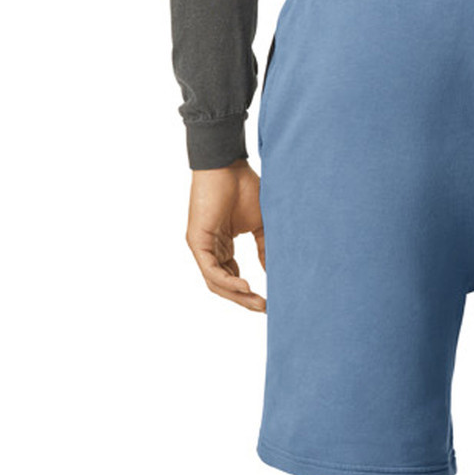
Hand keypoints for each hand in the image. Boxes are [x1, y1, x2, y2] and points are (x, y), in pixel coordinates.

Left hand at [185, 159, 265, 311]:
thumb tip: (276, 273)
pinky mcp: (197, 241)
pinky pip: (211, 270)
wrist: (228, 165)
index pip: (233, 278)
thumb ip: (265, 250)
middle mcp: (210, 249)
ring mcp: (201, 246)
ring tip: (258, 303)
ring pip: (217, 282)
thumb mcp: (261, 226)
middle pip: (224, 285)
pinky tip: (246, 287)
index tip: (270, 302)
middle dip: (245, 300)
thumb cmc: (244, 188)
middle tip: (265, 309)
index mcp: (222, 246)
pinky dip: (228, 281)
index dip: (249, 293)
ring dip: (238, 296)